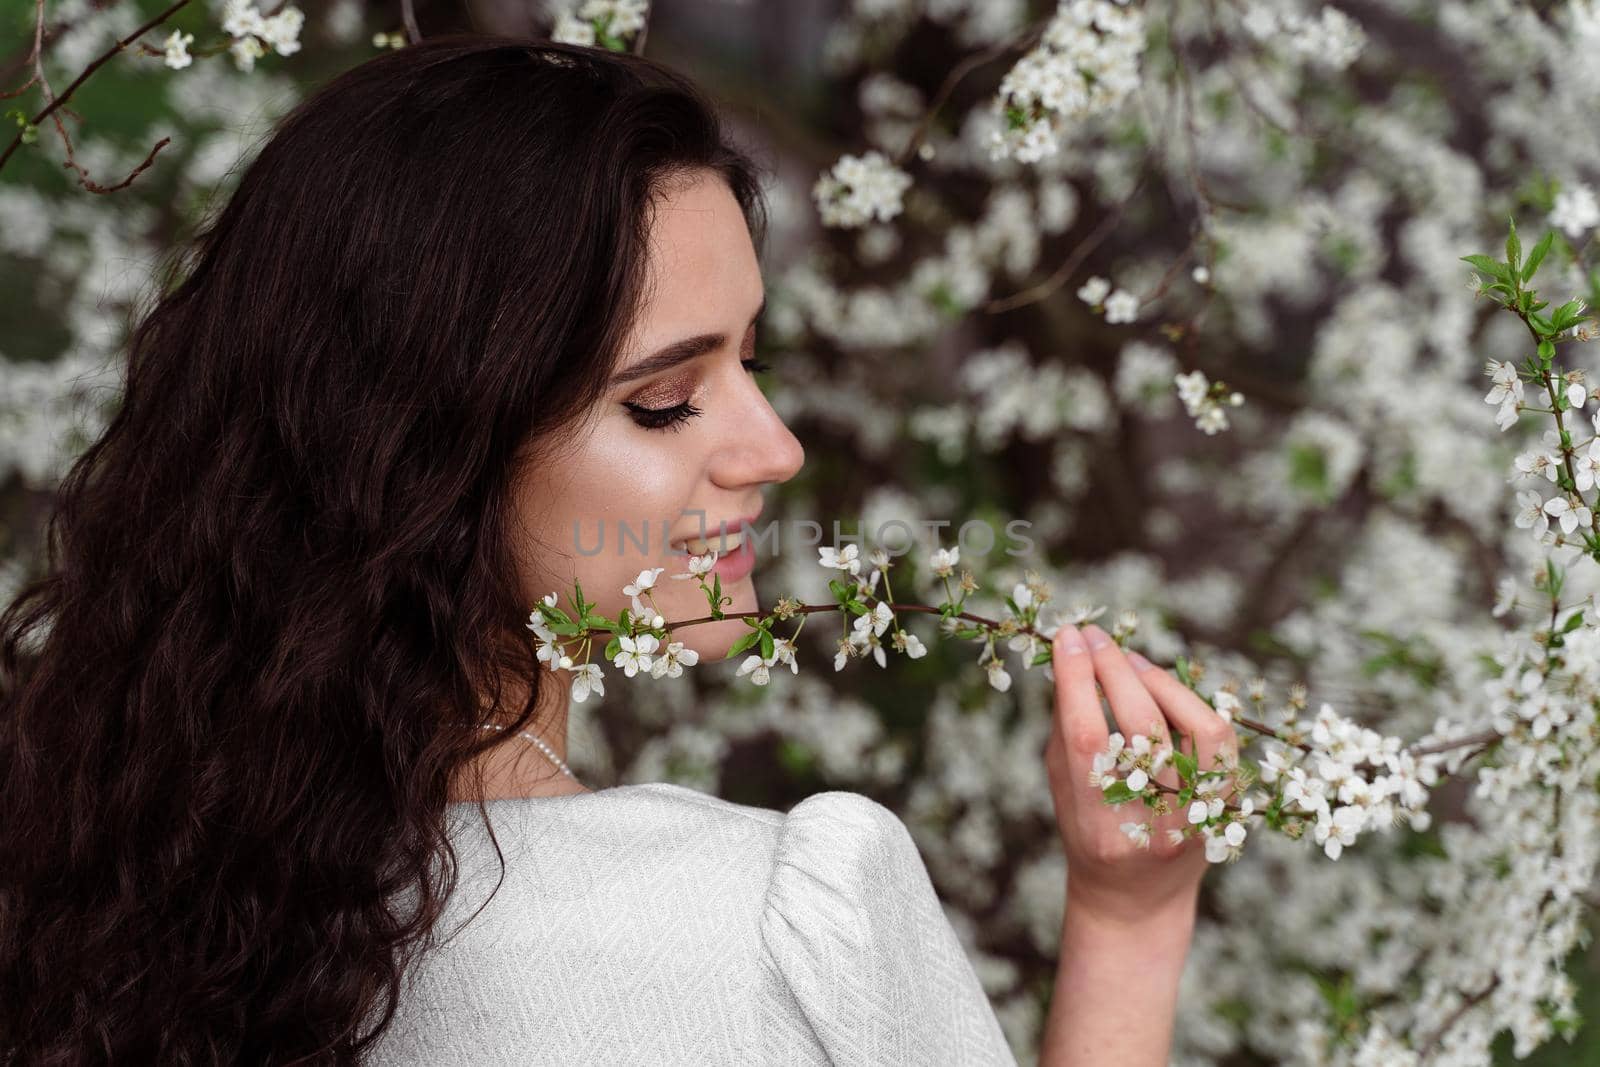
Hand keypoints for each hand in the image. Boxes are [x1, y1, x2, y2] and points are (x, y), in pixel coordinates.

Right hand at [1043, 623, 1238, 925]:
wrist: (1136, 899)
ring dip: (1155, 679)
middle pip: (1138, 726)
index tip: (1068, 638)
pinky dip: (1189, 701)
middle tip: (1094, 637)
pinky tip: (1162, 685)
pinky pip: (1219, 739)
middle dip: (1113, 667)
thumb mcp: (1062, 791)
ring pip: (1188, 727)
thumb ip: (1066, 730)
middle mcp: (1149, 826)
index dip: (1078, 677)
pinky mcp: (1225, 808)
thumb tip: (1075, 659)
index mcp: (1096, 825)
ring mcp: (1195, 819)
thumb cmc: (1088, 834)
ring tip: (1129, 658)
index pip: (1086, 735)